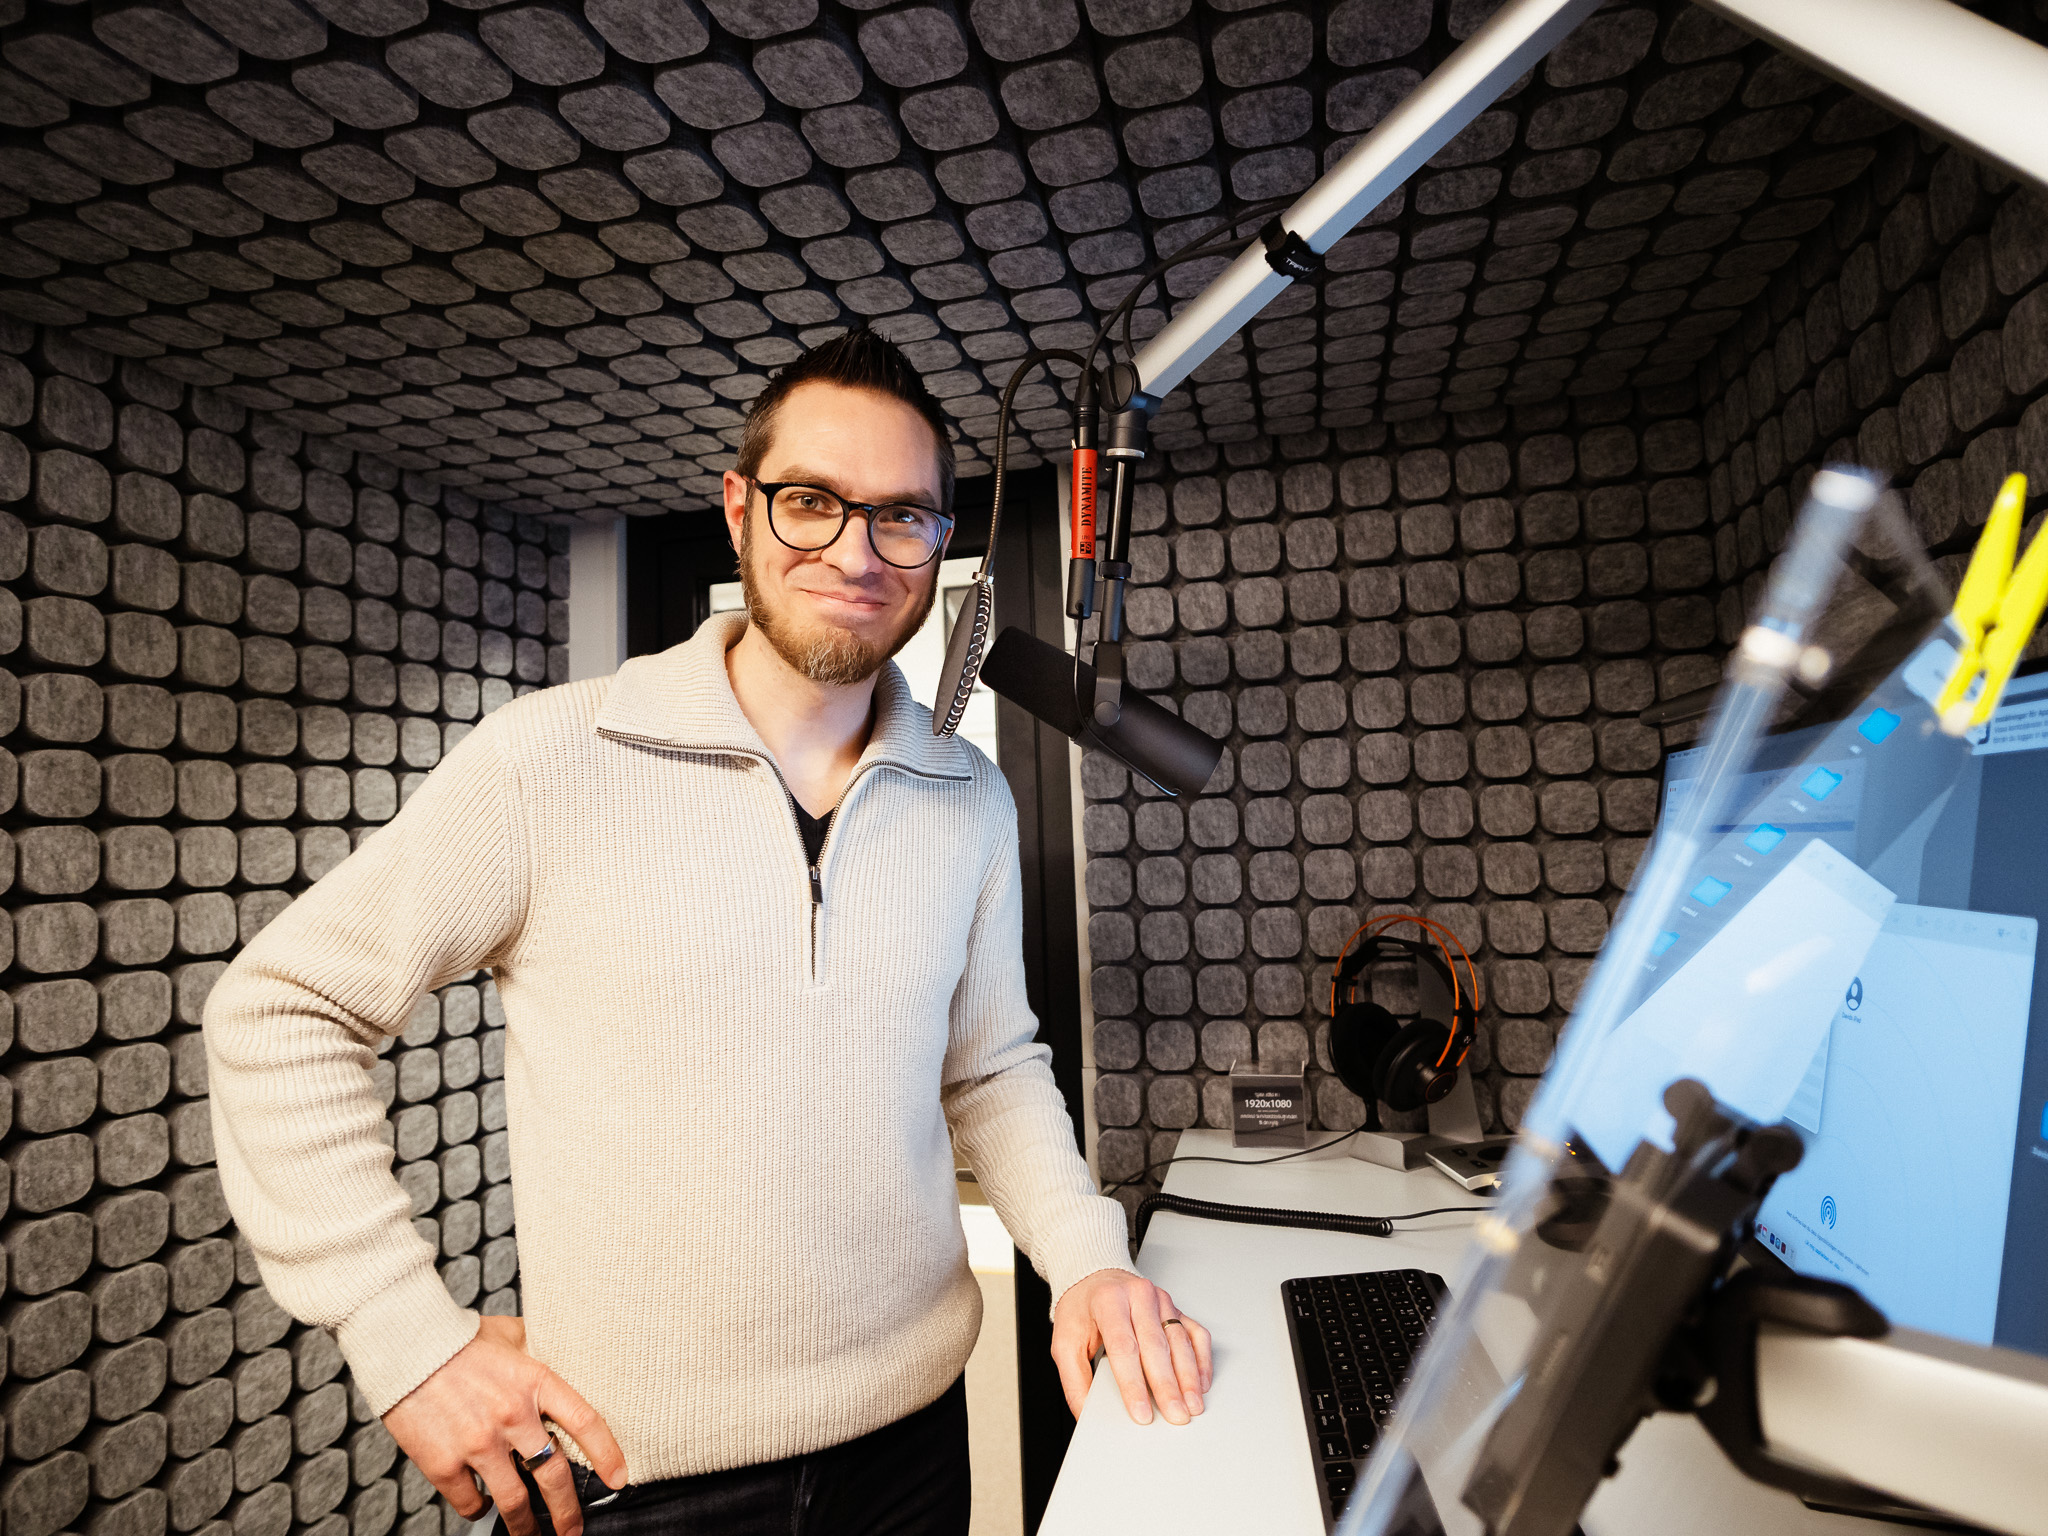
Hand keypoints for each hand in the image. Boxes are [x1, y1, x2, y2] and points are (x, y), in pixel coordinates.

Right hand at [383, 1315, 626, 1535]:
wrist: (405, 1346)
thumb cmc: (460, 1339)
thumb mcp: (510, 1335)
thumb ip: (538, 1349)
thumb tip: (564, 1348)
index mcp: (535, 1382)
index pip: (586, 1423)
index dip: (607, 1455)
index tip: (619, 1480)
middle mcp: (511, 1415)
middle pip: (554, 1477)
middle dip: (568, 1513)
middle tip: (574, 1532)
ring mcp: (477, 1443)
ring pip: (515, 1502)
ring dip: (526, 1528)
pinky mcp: (442, 1463)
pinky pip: (470, 1503)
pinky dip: (479, 1510)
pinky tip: (483, 1506)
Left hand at [1051, 1268, 1212, 1426]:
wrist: (1093, 1279)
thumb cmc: (1081, 1310)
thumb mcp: (1064, 1342)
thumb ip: (1074, 1380)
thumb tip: (1086, 1414)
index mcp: (1108, 1301)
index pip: (1124, 1347)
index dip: (1133, 1383)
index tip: (1141, 1412)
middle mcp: (1138, 1296)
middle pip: (1156, 1346)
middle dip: (1167, 1386)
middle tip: (1175, 1416)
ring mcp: (1161, 1300)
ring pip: (1180, 1341)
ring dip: (1188, 1377)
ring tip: (1191, 1406)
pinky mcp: (1176, 1307)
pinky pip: (1196, 1333)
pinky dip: (1201, 1360)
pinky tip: (1200, 1383)